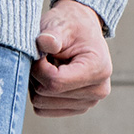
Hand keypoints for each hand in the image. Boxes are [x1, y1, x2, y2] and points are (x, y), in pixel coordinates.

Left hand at [28, 0, 112, 116]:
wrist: (82, 28)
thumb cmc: (71, 25)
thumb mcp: (60, 24)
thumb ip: (51, 35)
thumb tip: (44, 42)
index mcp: (97, 68)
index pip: (56, 82)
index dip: (38, 68)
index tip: (37, 51)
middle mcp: (97, 91)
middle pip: (47, 94)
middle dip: (36, 74)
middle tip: (41, 54)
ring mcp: (88, 103)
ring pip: (42, 104)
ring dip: (37, 83)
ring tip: (47, 63)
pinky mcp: (76, 108)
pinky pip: (45, 109)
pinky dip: (40, 93)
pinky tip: (49, 74)